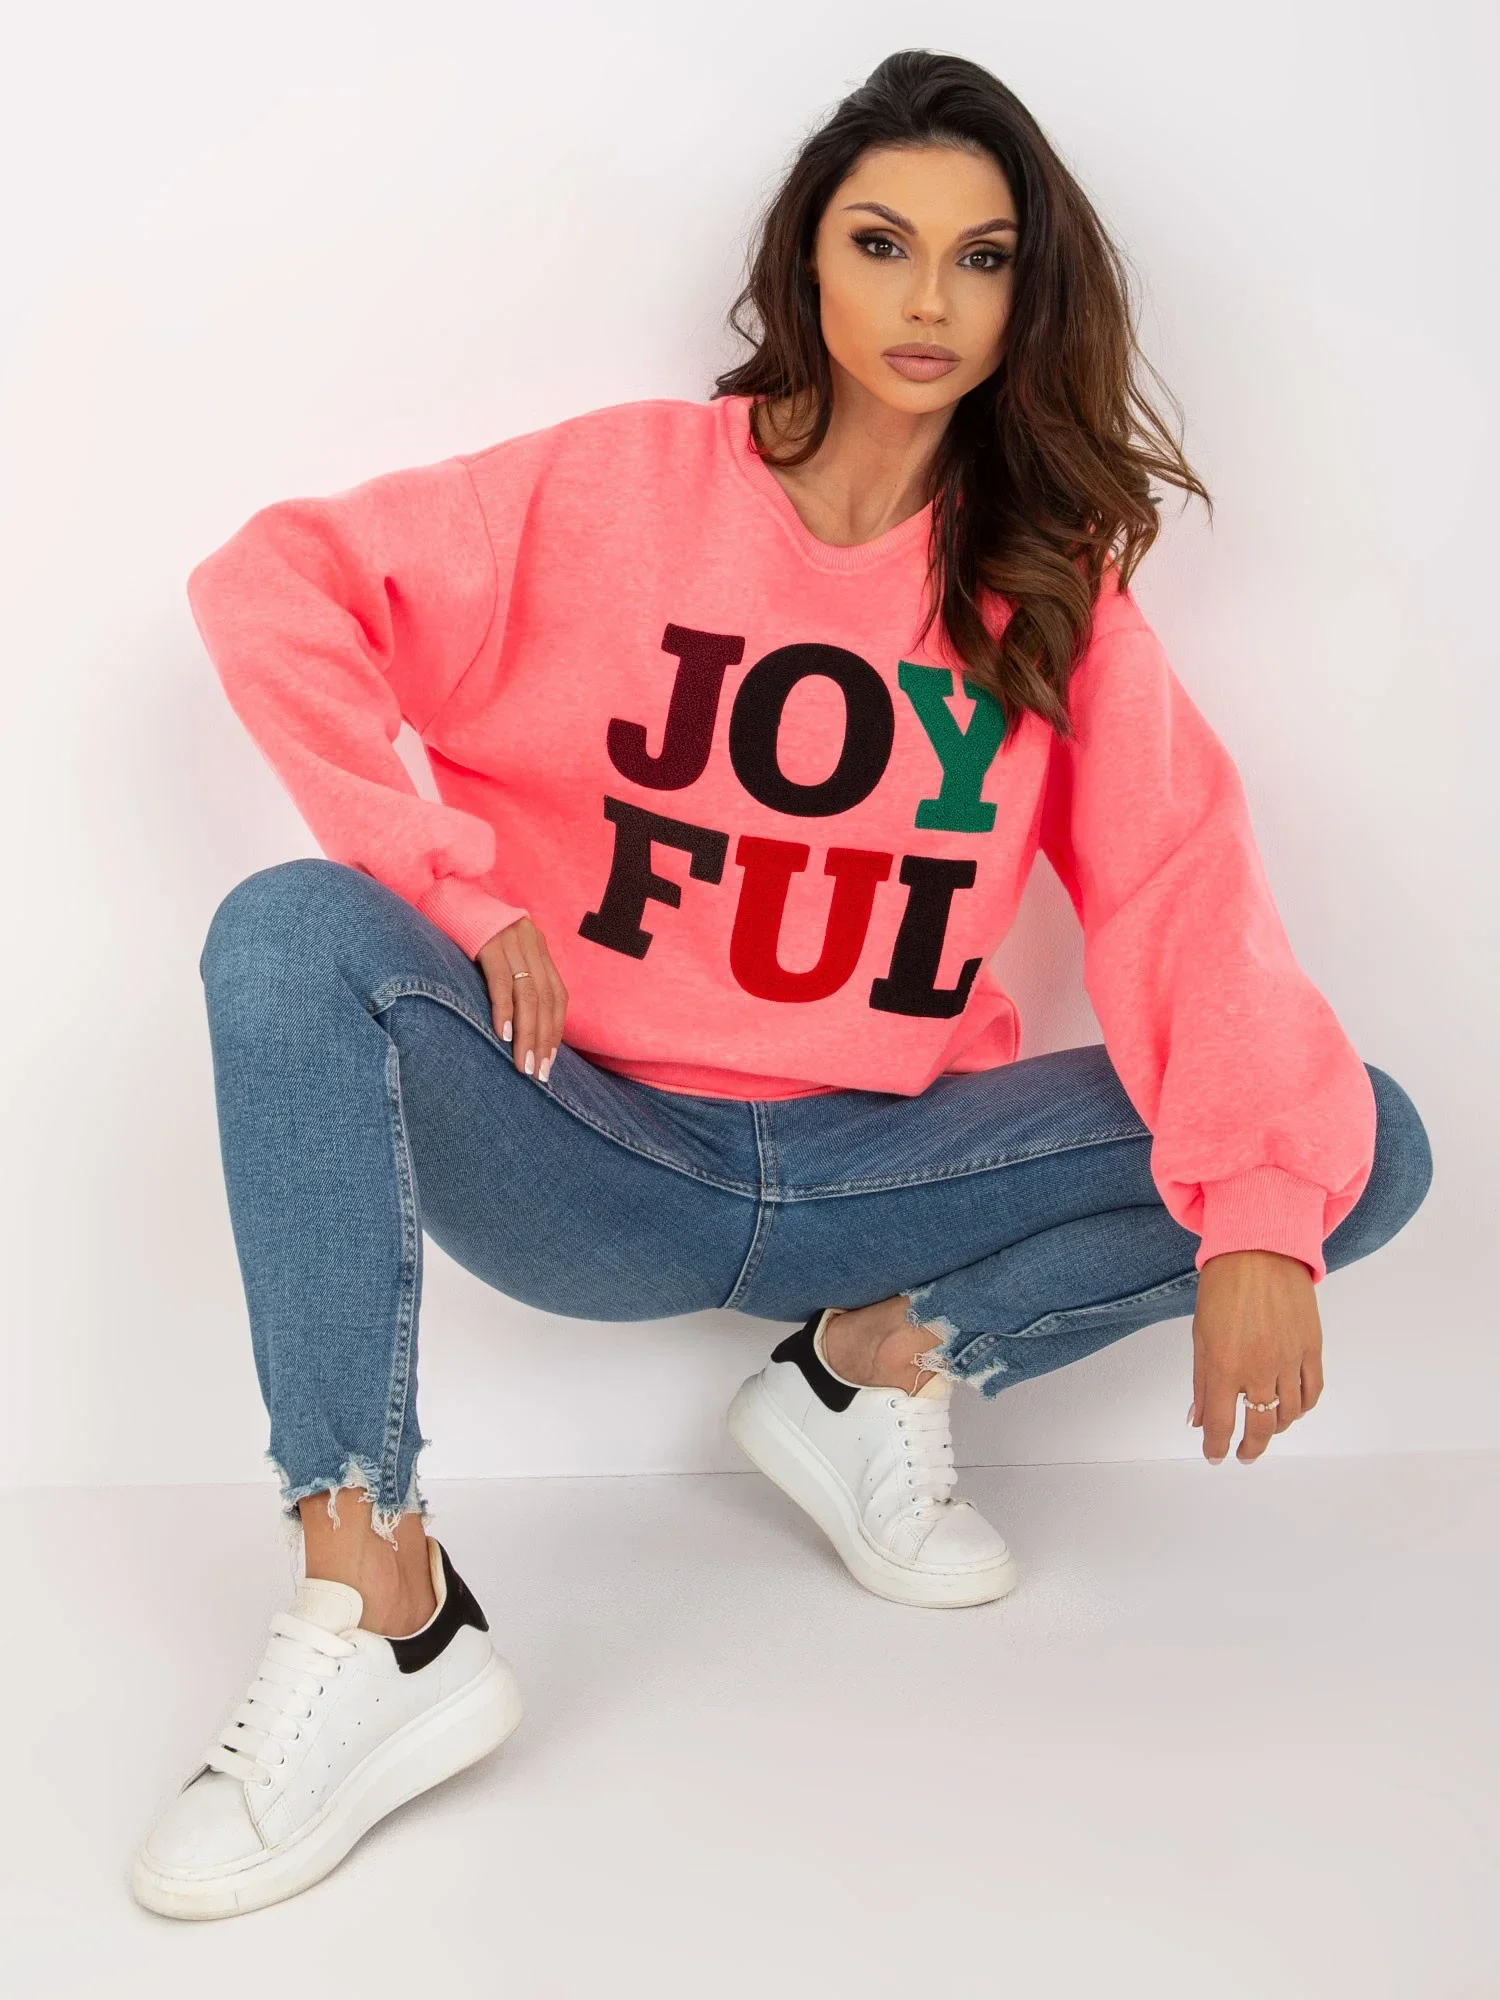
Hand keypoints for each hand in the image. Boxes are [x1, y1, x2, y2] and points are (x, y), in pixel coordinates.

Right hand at [475, 917, 568, 1083]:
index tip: (549, 1060)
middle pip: (546, 999)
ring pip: (528, 994)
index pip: (557, 995)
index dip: (555, 1029)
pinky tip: (504, 1034)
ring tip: (522, 1063)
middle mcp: (530, 941)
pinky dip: (505, 1010)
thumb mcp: (501, 952)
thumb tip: (520, 1024)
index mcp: (537, 946)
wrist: (445, 894)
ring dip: (528, 1033)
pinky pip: (500, 981)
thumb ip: (515, 977)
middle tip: (537, 1072)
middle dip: (543, 1039)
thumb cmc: (470, 931)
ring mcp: (510, 940)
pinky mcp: (487, 942)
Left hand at [1189, 1249, 1322, 1463]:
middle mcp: (1260, 1369)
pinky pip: (1312, 1391)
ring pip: (1289, 1414)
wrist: (1260, 1252)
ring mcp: (1290, 1360)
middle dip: (1250, 1447)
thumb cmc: (1223, 1289)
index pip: (1221, 1423)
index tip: (1214, 1455)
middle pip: (1260, 1427)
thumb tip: (1198, 1419)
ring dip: (1276, 1429)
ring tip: (1266, 1429)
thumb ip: (1201, 1381)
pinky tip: (1292, 1410)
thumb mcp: (1200, 1336)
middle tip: (1243, 1454)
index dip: (1216, 1446)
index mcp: (1225, 1365)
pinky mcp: (1312, 1349)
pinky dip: (1303, 1407)